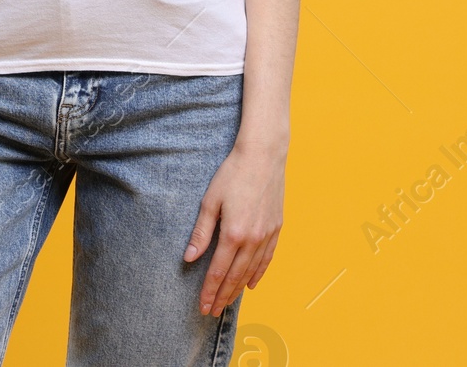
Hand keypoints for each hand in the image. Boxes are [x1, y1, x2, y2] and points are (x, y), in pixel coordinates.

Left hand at [183, 137, 286, 317]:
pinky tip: (251, 284)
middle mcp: (252, 239)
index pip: (218, 272)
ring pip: (252, 271)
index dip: (209, 291)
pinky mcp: (276, 228)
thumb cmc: (233, 174)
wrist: (264, 156)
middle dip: (222, 296)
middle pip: (235, 277)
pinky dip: (258, 274)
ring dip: (238, 289)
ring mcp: (267, 235)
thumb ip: (201, 232)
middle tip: (212, 311)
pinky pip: (267, 259)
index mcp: (233, 234)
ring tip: (227, 302)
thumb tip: (189, 258)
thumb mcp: (211, 201)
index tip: (202, 306)